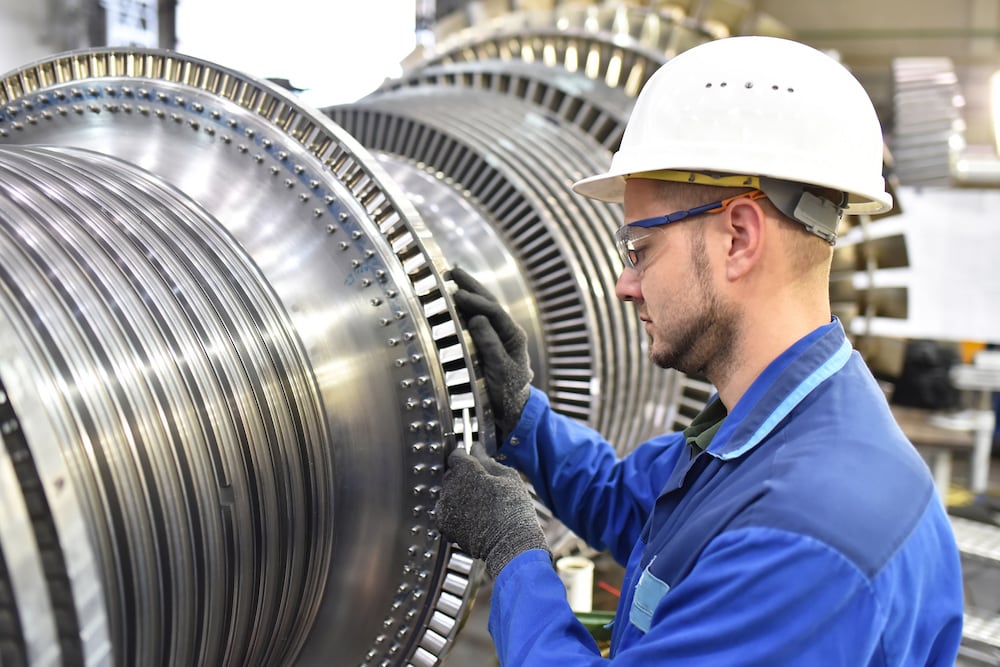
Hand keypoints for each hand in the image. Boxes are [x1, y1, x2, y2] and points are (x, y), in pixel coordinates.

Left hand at [434, 443, 547, 577]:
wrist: (510, 542)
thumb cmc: (513, 508)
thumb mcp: (508, 477)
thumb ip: (487, 460)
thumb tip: (476, 449)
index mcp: (465, 470)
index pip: (456, 455)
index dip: (465, 457)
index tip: (473, 462)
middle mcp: (450, 486)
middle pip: (451, 474)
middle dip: (463, 477)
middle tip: (482, 487)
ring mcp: (445, 506)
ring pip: (447, 494)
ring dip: (458, 496)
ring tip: (479, 506)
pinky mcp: (444, 524)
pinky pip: (445, 512)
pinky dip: (455, 513)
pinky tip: (472, 518)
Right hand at [449, 266, 532, 439]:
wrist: (513, 413)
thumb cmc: (508, 394)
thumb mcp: (500, 370)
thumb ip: (490, 344)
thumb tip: (477, 318)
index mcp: (513, 336)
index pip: (493, 311)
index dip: (475, 300)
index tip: (456, 294)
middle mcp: (507, 333)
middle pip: (489, 303)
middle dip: (472, 286)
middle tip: (452, 271)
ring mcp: (499, 338)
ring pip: (484, 310)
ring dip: (469, 293)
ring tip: (452, 280)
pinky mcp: (490, 344)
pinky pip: (478, 321)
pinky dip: (466, 309)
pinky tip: (455, 304)